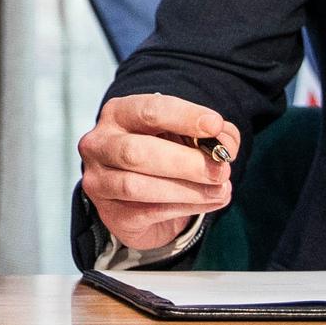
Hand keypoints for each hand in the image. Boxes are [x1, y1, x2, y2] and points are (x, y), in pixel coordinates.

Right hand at [76, 93, 238, 253]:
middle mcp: (100, 144)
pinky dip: (185, 207)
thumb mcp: (189, 135)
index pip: (148, 111)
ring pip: (137, 186)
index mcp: (119, 114)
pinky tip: (210, 201)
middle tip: (221, 169)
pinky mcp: (111, 213)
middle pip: (135, 152)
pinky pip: (147, 212)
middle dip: (184, 162)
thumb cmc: (165, 154)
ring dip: (187, 190)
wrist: (142, 197)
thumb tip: (225, 146)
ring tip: (220, 189)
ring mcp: (100, 181)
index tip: (214, 125)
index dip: (183, 117)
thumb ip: (211, 135)